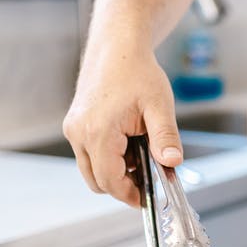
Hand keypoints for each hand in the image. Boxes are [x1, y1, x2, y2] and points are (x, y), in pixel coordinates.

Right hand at [62, 42, 181, 206]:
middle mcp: (79, 133)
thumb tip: (173, 162)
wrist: (117, 48)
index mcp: (98, 132)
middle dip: (124, 185)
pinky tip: (129, 144)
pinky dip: (108, 158)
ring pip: (91, 170)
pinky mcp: (75, 125)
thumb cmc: (137, 72)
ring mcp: (74, 129)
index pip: (110, 181)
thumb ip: (166, 136)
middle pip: (98, 181)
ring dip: (115, 172)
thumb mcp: (159, 105)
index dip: (130, 195)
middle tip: (150, 176)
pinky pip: (89, 155)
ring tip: (141, 154)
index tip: (147, 199)